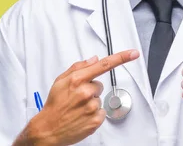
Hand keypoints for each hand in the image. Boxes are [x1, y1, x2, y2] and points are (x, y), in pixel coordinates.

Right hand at [18, 49, 139, 145]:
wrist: (49, 128)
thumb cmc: (54, 104)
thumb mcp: (60, 81)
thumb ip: (78, 67)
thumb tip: (94, 59)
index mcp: (77, 79)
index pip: (103, 65)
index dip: (121, 58)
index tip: (133, 53)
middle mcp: (86, 92)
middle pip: (99, 85)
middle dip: (91, 90)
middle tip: (77, 98)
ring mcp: (91, 106)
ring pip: (100, 99)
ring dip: (91, 103)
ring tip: (77, 108)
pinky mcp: (96, 120)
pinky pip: (102, 112)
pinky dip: (94, 114)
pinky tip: (82, 116)